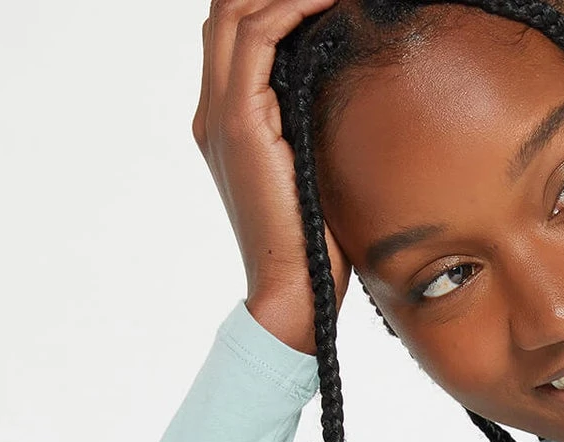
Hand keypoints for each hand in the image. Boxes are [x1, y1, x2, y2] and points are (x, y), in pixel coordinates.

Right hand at [192, 0, 352, 352]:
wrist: (292, 291)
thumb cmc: (314, 246)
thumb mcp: (315, 175)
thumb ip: (314, 132)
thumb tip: (350, 99)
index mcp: (226, 121)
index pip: (233, 33)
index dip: (267, 0)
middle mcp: (213, 111)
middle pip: (224, 10)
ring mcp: (220, 115)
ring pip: (233, 12)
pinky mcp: (240, 125)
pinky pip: (256, 39)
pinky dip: (290, 8)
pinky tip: (328, 2)